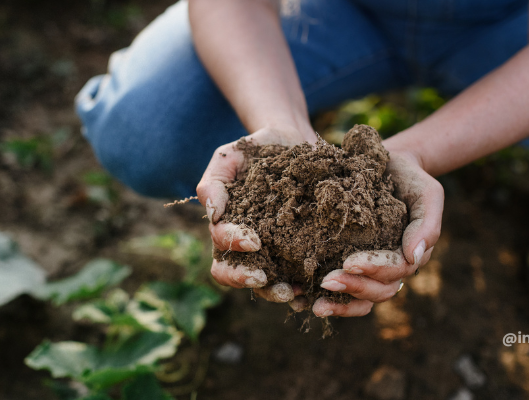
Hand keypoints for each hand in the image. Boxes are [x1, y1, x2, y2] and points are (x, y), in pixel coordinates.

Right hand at [196, 125, 316, 305]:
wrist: (293, 141)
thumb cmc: (256, 149)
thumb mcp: (229, 157)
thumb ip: (214, 183)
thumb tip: (213, 214)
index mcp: (226, 226)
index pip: (220, 246)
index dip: (232, 247)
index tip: (252, 241)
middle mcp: (246, 245)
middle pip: (234, 274)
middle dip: (246, 279)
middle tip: (264, 279)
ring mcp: (273, 251)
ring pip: (266, 283)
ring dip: (276, 291)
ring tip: (294, 292)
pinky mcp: (299, 251)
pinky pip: (298, 276)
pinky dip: (305, 288)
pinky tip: (316, 288)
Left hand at [311, 149, 443, 316]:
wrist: (387, 166)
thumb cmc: (410, 179)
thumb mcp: (427, 194)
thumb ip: (426, 225)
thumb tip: (413, 257)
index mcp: (409, 256)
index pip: (395, 271)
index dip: (373, 270)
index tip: (349, 262)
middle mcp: (390, 269)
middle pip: (377, 291)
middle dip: (352, 288)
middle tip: (326, 281)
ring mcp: (369, 271)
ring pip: (360, 299)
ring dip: (338, 304)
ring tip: (314, 305)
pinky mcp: (347, 264)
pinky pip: (340, 290)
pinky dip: (322, 297)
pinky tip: (299, 299)